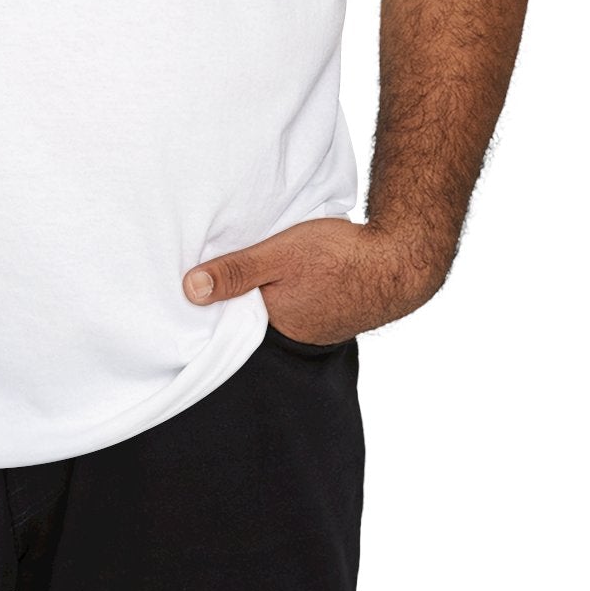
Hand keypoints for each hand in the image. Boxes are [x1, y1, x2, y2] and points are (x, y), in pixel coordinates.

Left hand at [181, 217, 452, 342]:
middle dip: (239, 301)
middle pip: (254, 318)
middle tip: (221, 276)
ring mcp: (317, 327)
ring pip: (278, 310)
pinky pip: (300, 305)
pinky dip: (291, 292)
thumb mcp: (278, 255)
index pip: (231, 323)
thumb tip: (190, 290)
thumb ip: (236, 271)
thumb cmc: (338, 257)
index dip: (215, 305)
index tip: (194, 288)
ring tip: (255, 272)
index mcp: (275, 325)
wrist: (399, 260)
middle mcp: (295, 335)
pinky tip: (292, 275)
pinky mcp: (333, 312)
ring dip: (268, 294)